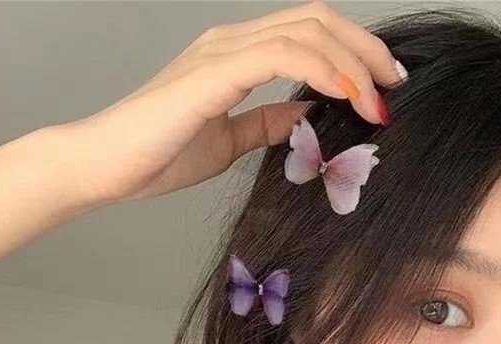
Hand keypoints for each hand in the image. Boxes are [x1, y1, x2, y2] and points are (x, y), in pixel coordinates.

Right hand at [60, 1, 405, 207]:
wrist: (107, 166)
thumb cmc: (158, 153)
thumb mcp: (230, 140)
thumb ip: (268, 121)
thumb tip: (306, 111)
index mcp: (236, 55)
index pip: (308, 34)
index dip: (352, 53)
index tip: (380, 87)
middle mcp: (232, 41)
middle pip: (317, 21)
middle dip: (365, 50)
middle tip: (393, 84)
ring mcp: (222, 51)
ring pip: (307, 31)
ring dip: (352, 62)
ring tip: (377, 98)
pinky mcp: (214, 73)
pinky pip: (282, 55)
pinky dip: (323, 71)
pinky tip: (345, 94)